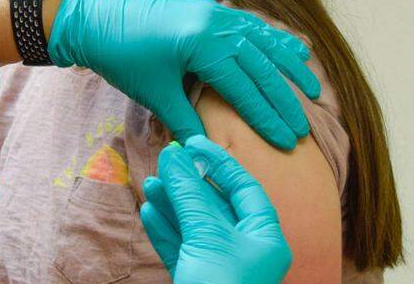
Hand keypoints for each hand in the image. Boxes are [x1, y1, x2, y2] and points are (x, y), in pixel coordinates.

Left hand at [47, 0, 318, 148]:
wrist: (95, 18)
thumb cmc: (121, 57)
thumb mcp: (155, 94)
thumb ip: (186, 121)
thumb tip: (206, 153)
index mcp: (202, 45)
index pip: (244, 88)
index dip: (266, 117)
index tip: (286, 141)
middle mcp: (215, 23)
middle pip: (261, 66)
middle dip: (283, 99)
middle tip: (303, 128)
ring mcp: (214, 11)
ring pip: (263, 41)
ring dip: (288, 66)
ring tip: (313, 89)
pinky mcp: (208, 7)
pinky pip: (250, 23)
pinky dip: (273, 38)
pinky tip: (293, 49)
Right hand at [140, 136, 291, 283]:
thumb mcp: (207, 236)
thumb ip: (190, 194)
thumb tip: (174, 157)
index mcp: (264, 238)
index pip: (245, 188)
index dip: (220, 163)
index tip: (194, 142)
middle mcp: (245, 250)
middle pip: (215, 204)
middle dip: (188, 182)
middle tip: (165, 159)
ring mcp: (218, 266)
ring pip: (193, 225)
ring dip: (171, 202)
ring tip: (150, 183)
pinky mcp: (195, 279)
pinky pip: (180, 247)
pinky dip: (164, 228)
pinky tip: (149, 210)